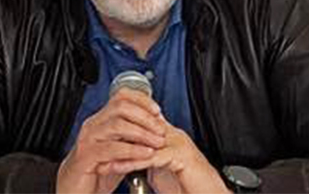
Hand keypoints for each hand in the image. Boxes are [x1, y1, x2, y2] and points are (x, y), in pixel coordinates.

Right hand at [56, 88, 166, 193]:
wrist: (74, 191)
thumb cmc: (97, 172)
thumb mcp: (120, 151)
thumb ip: (134, 139)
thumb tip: (158, 128)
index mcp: (101, 120)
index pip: (121, 97)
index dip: (141, 100)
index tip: (157, 110)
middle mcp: (93, 125)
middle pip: (120, 106)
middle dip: (145, 116)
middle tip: (160, 129)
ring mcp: (88, 139)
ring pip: (117, 125)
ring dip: (142, 133)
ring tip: (157, 142)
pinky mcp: (85, 156)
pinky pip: (111, 149)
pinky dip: (131, 150)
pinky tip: (145, 154)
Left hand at [110, 120, 230, 193]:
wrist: (210, 193)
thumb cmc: (189, 185)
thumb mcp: (162, 169)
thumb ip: (148, 158)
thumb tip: (129, 158)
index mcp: (169, 135)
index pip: (141, 122)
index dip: (121, 130)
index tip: (102, 140)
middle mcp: (173, 135)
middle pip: (140, 128)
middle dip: (117, 139)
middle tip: (98, 147)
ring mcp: (178, 144)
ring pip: (143, 142)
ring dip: (121, 151)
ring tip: (103, 160)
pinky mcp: (180, 156)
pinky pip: (152, 157)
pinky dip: (132, 162)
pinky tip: (118, 167)